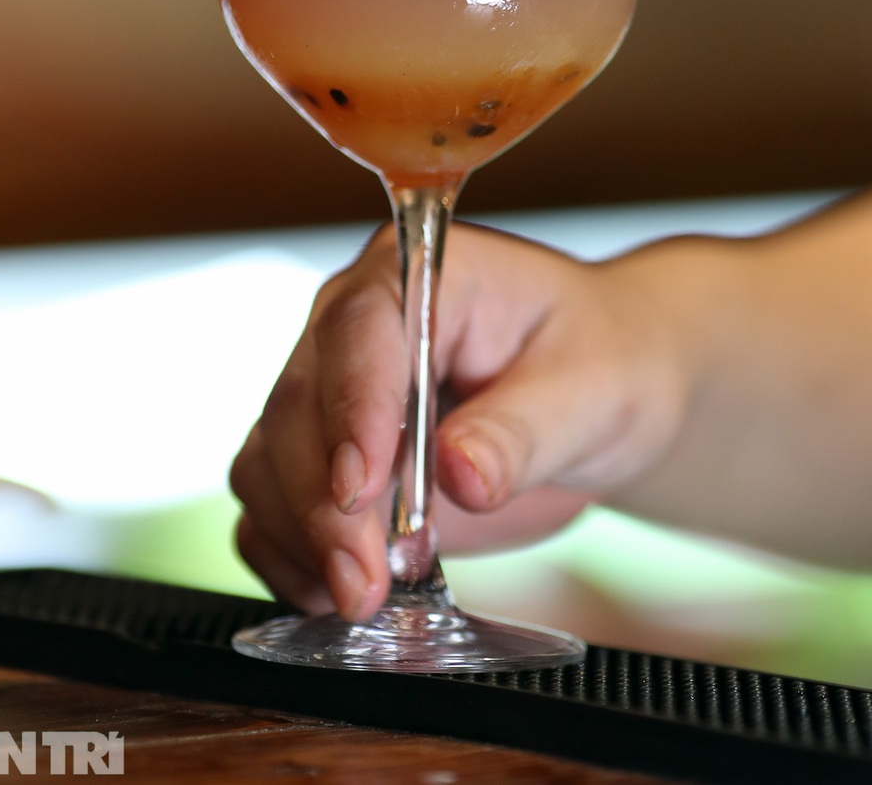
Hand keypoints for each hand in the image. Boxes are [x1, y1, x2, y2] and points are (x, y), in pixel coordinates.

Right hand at [229, 222, 693, 620]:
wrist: (594, 397)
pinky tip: (333, 596)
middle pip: (300, 403)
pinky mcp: (322, 459)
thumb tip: (459, 475)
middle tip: (365, 583)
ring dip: (303, 538)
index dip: (353, 408)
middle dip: (322, 504)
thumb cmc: (601, 362)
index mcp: (423, 272)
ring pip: (270, 461)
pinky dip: (290, 558)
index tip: (359, 489)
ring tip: (365, 598)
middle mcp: (357, 324)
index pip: (361, 328)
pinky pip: (271, 508)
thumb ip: (524, 429)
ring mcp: (331, 392)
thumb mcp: (593, 388)